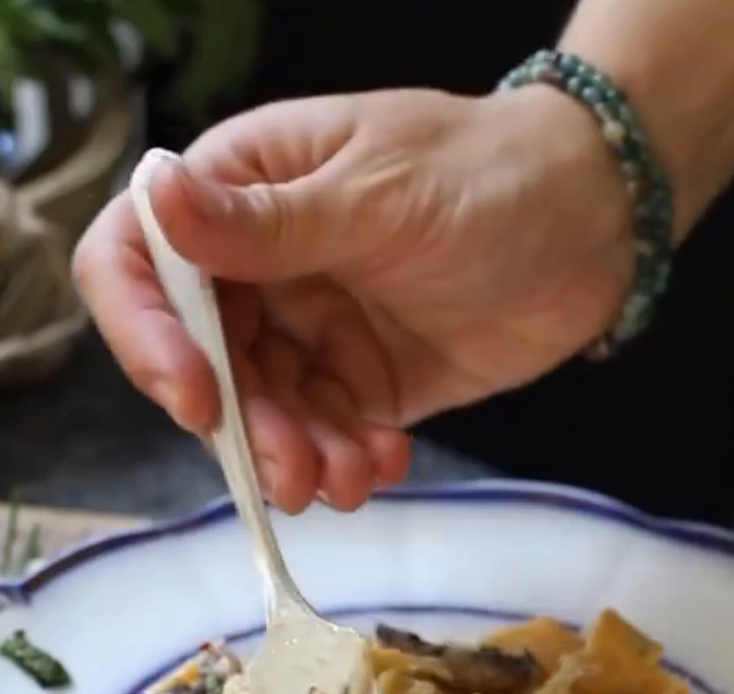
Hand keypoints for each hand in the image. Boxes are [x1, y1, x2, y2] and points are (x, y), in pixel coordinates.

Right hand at [73, 86, 633, 512]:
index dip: (146, 333)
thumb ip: (270, 222)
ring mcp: (310, 330)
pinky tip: (386, 463)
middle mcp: (259, 266)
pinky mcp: (361, 384)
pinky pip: (328, 437)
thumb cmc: (489, 174)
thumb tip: (158, 198)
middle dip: (243, 428)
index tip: (196, 394)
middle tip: (293, 473)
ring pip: (265, 415)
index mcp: (241, 190)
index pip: (138, 259)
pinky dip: (348, 463)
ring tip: (349, 479)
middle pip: (201, 362)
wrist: (596, 223)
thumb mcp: (379, 193)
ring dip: (297, 458)